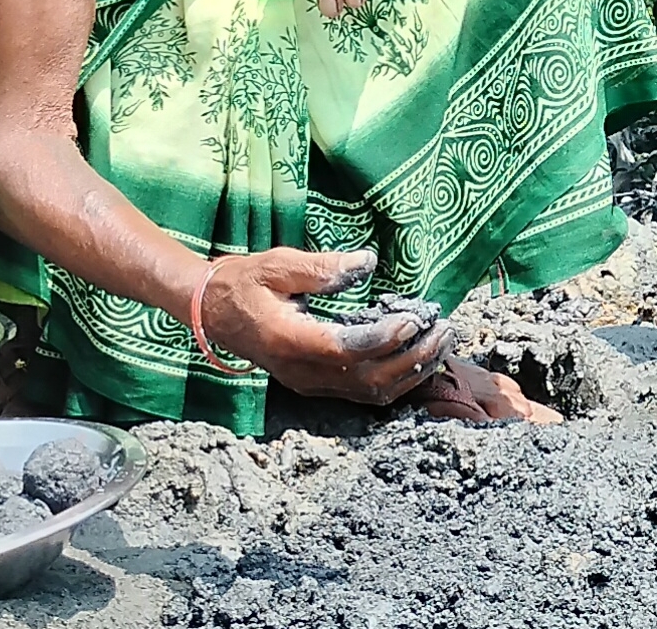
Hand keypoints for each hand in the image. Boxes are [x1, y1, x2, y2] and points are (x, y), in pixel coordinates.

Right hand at [198, 247, 454, 405]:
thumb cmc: (244, 282)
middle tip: (445, 329)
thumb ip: (322, 266)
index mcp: (290, 340)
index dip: (385, 339)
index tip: (416, 318)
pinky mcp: (316, 383)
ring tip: (443, 342)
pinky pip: (362, 392)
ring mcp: (309, 382)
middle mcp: (301, 371)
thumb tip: (367, 264)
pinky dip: (397, 379)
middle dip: (413, 357)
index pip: (346, 349)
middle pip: (367, 378)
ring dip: (412, 371)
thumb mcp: (278, 264)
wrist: (210, 311)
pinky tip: (420, 357)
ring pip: (369, 392)